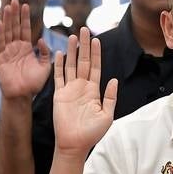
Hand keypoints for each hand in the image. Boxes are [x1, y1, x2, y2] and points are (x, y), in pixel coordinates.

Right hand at [0, 0, 51, 99]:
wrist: (22, 96)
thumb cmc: (34, 84)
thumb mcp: (45, 67)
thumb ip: (45, 53)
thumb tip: (42, 40)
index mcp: (26, 48)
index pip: (26, 29)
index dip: (25, 18)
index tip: (25, 5)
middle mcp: (16, 48)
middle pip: (15, 27)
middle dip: (15, 14)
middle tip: (15, 0)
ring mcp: (7, 52)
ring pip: (8, 32)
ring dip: (8, 19)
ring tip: (8, 7)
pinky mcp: (0, 58)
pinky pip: (1, 43)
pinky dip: (0, 33)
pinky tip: (0, 22)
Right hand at [52, 27, 117, 154]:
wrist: (75, 144)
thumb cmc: (92, 133)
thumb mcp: (107, 115)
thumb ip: (110, 97)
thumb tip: (114, 79)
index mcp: (94, 91)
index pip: (95, 67)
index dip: (96, 54)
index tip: (96, 40)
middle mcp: (82, 87)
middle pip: (82, 62)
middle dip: (84, 46)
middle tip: (84, 29)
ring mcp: (70, 90)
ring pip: (70, 66)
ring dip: (71, 51)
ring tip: (73, 36)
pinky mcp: (59, 94)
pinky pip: (58, 77)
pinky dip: (58, 65)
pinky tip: (59, 53)